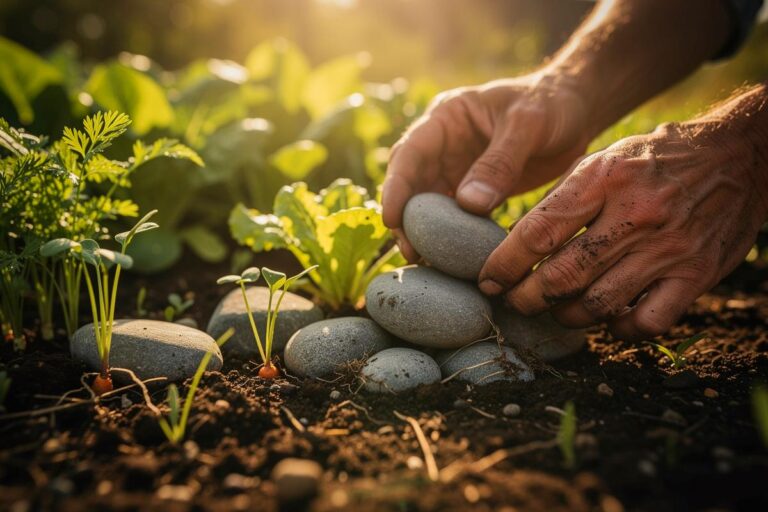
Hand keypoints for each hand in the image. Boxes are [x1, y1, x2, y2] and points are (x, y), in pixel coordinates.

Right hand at [382, 73, 592, 260]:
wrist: (575, 112)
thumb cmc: (551, 105)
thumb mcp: (527, 125)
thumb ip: (500, 162)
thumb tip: (469, 204)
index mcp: (446, 118)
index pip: (409, 153)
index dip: (397, 187)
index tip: (392, 219)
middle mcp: (442, 147)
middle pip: (412, 185)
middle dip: (407, 219)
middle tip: (410, 252)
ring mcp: (457, 170)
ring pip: (430, 206)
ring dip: (425, 233)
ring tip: (427, 264)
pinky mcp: (474, 192)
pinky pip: (456, 217)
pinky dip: (452, 238)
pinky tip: (453, 261)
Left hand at [479, 115, 767, 340]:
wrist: (738, 156)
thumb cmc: (653, 159)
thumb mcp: (603, 159)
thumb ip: (563, 199)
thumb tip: (515, 244)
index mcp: (604, 178)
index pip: (539, 231)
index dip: (505, 263)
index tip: (488, 280)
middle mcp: (635, 214)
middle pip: (563, 275)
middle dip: (526, 297)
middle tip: (512, 302)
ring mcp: (669, 248)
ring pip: (598, 303)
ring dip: (565, 315)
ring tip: (552, 310)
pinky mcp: (696, 274)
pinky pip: (647, 321)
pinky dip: (619, 329)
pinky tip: (606, 320)